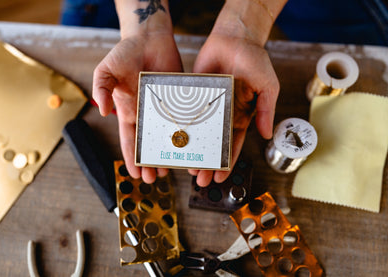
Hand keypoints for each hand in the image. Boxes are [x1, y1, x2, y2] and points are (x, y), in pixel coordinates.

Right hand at [92, 32, 182, 182]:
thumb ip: (102, 89)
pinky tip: (190, 144)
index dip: (132, 157)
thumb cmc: (125, 53)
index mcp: (128, 110)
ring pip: (167, 135)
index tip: (135, 174)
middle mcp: (146, 113)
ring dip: (168, 152)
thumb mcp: (106, 70)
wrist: (149, 37)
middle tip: (155, 179)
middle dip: (150, 161)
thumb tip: (102, 112)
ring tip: (172, 169)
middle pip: (149, 142)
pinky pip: (183, 118)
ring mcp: (164, 107)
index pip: (129, 139)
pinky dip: (186, 132)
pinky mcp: (179, 99)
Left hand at [189, 33, 279, 186]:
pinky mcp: (193, 95)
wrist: (235, 37)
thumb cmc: (255, 60)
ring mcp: (206, 106)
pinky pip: (186, 114)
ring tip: (186, 168)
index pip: (233, 144)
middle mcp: (222, 114)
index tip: (220, 177)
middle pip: (213, 144)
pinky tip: (174, 141)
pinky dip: (180, 127)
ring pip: (198, 134)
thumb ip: (266, 110)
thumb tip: (267, 135)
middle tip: (199, 180)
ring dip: (193, 151)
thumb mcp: (267, 86)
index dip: (226, 162)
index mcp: (240, 115)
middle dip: (207, 163)